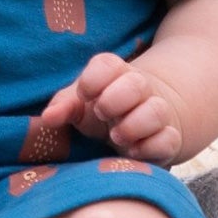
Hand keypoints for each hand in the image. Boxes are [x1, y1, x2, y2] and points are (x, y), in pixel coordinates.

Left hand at [40, 52, 188, 163]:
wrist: (141, 124)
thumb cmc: (101, 111)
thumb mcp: (80, 106)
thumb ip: (64, 107)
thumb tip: (48, 117)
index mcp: (114, 74)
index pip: (107, 64)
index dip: (93, 79)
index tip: (85, 94)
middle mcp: (140, 89)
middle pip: (136, 84)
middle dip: (115, 100)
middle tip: (103, 115)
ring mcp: (158, 112)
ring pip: (156, 111)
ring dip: (134, 125)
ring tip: (116, 137)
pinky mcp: (170, 138)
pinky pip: (169, 139)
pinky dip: (152, 147)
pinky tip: (133, 152)